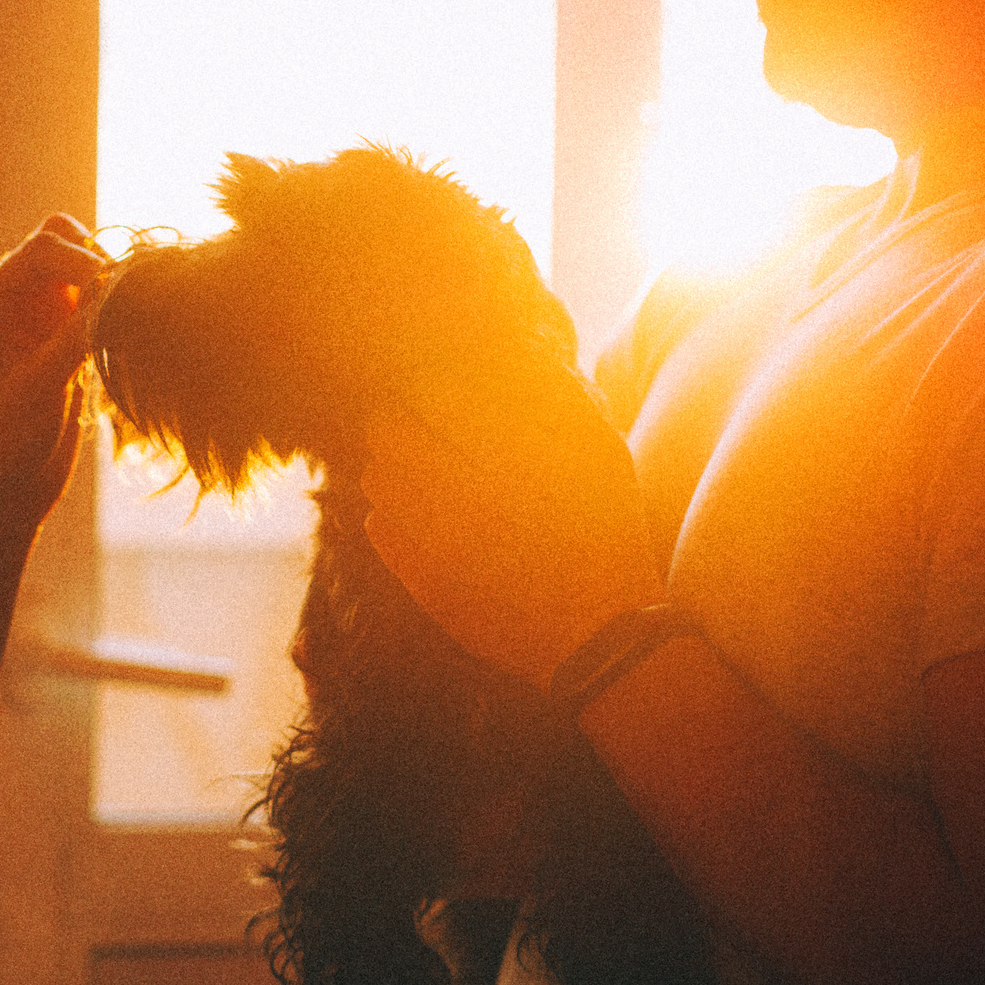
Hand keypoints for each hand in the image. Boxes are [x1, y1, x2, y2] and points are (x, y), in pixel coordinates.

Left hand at [0, 213, 109, 534]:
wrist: (0, 493)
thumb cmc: (2, 443)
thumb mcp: (43, 386)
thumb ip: (81, 334)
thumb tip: (124, 292)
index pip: (43, 247)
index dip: (86, 257)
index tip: (120, 287)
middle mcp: (11, 302)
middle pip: (63, 244)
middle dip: (99, 262)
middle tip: (127, 301)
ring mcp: (38, 321)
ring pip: (83, 273)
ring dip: (110, 288)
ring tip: (133, 323)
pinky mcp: (63, 344)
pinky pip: (96, 307)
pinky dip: (116, 315)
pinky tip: (130, 343)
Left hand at [358, 377, 661, 686]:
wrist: (599, 634)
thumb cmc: (607, 531)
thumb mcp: (603, 451)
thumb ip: (559, 393)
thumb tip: (514, 350)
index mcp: (509, 453)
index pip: (435, 392)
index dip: (432, 384)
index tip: (438, 389)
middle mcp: (465, 494)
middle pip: (389, 428)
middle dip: (397, 416)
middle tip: (411, 418)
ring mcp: (436, 544)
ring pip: (376, 478)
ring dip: (388, 464)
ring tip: (413, 466)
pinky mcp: (422, 582)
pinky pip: (377, 529)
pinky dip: (389, 513)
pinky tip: (416, 513)